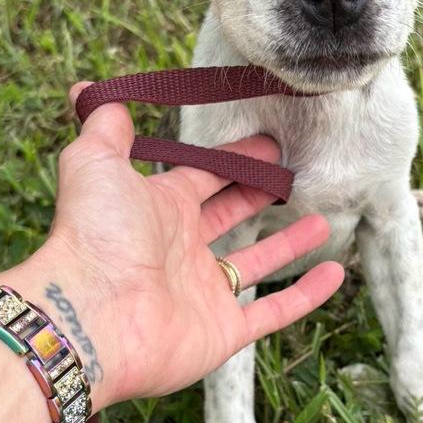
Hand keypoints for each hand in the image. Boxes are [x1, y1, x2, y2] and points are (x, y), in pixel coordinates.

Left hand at [4, 85, 343, 409]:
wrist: (91, 317)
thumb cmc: (94, 235)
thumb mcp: (95, 165)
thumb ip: (103, 129)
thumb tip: (87, 91)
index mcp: (158, 210)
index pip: (203, 178)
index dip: (233, 161)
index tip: (268, 146)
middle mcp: (181, 251)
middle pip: (230, 217)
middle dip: (259, 195)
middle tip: (293, 176)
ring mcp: (204, 294)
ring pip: (257, 263)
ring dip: (290, 244)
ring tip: (324, 222)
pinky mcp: (223, 331)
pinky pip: (274, 312)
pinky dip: (306, 295)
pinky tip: (336, 274)